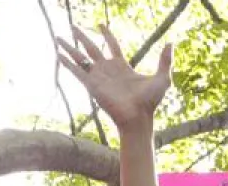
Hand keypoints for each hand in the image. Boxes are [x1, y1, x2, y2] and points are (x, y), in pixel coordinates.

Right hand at [57, 25, 171, 128]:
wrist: (138, 117)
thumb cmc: (150, 102)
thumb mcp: (163, 78)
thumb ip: (165, 61)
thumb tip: (171, 43)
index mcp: (122, 66)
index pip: (112, 45)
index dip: (107, 35)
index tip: (100, 25)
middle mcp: (108, 70)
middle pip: (91, 48)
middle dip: (81, 36)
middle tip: (72, 25)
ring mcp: (98, 77)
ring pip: (80, 57)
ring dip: (68, 46)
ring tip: (57, 36)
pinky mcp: (92, 85)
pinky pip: (76, 71)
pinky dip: (67, 63)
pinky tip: (58, 54)